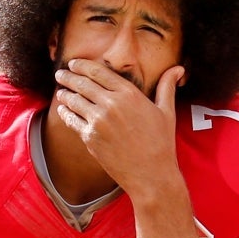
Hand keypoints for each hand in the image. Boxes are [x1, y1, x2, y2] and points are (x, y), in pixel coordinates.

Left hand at [52, 60, 181, 200]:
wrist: (151, 175)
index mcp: (129, 94)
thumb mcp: (167, 112)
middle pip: (82, 84)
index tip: (74, 62)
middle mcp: (111, 104)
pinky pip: (72, 121)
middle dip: (68, 76)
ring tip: (60, 92)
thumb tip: (178, 68)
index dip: (82, 65)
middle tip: (60, 73)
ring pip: (74, 101)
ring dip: (64, 94)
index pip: (99, 72)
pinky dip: (65, 113)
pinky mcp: (90, 138)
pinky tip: (63, 110)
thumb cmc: (161, 143)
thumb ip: (167, 87)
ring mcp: (98, 121)